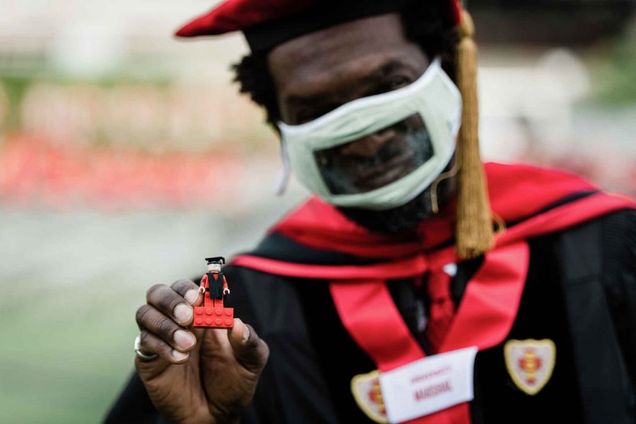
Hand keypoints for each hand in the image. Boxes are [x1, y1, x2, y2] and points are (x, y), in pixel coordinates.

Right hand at [134, 279, 268, 423]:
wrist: (217, 416)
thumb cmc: (234, 382)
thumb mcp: (251, 362)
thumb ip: (249, 342)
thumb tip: (237, 324)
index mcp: (203, 313)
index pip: (187, 288)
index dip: (189, 288)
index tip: (198, 297)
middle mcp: (178, 321)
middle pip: (158, 293)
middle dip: (170, 300)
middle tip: (188, 317)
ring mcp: (160, 338)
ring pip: (145, 313)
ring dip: (164, 325)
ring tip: (188, 345)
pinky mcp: (148, 359)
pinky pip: (144, 343)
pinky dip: (161, 347)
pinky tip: (180, 359)